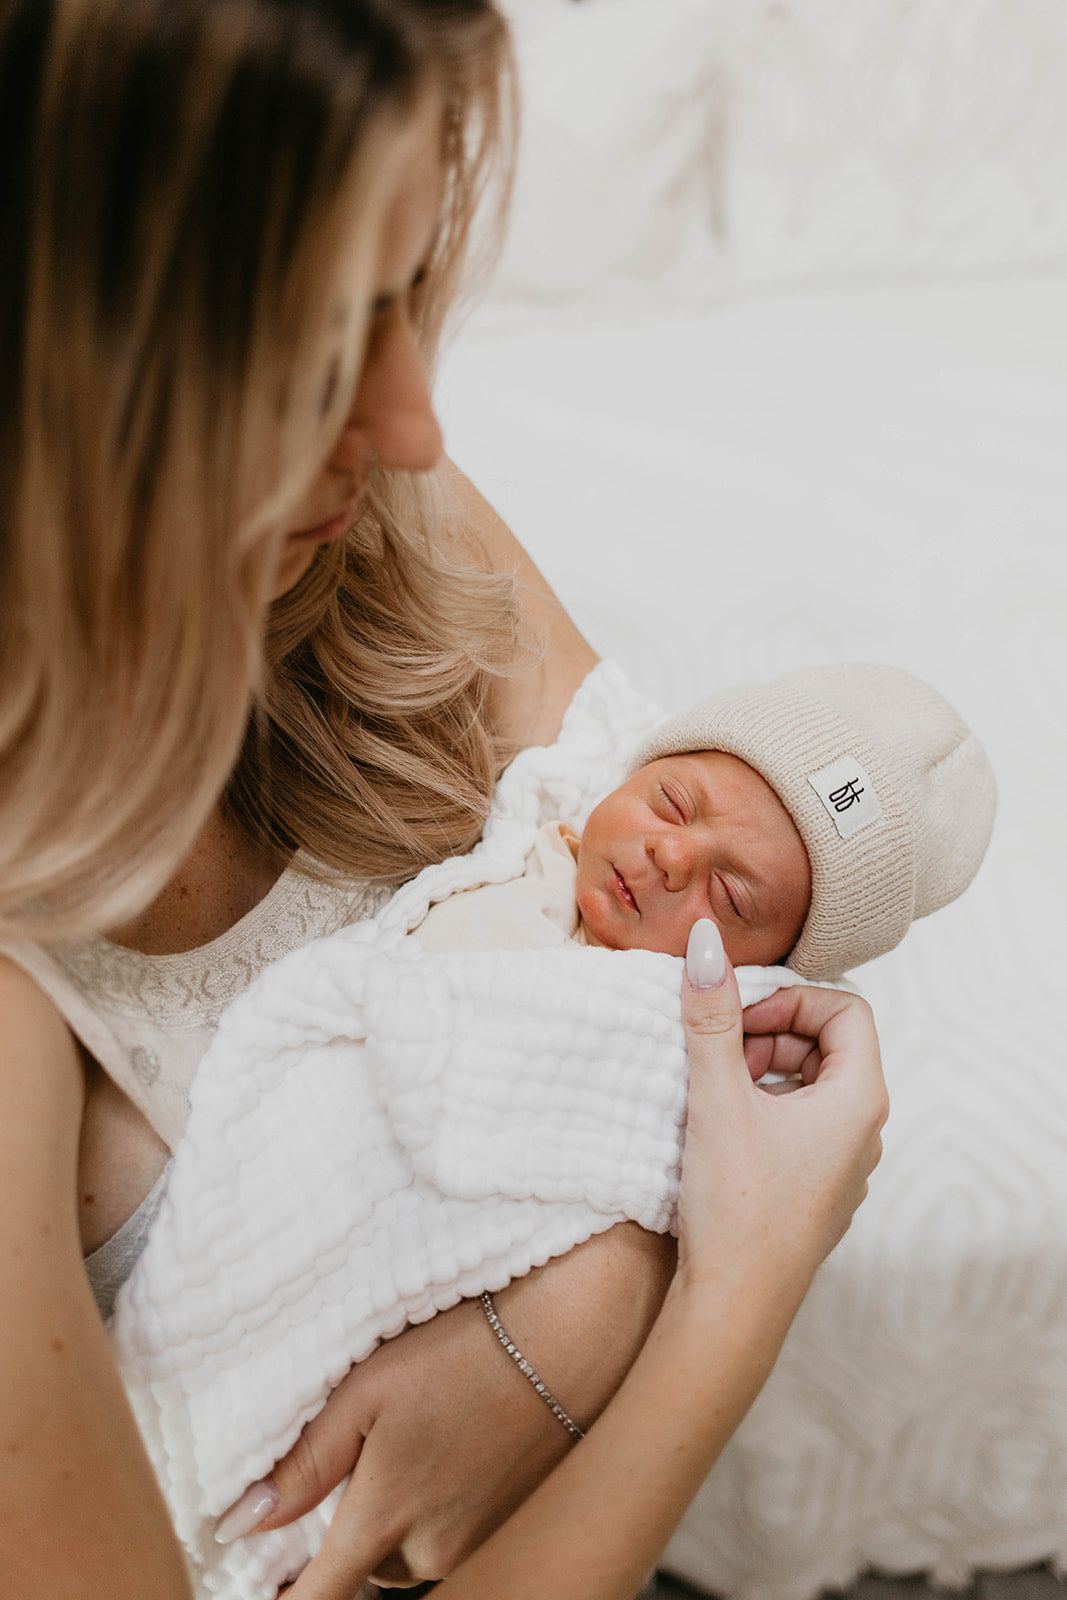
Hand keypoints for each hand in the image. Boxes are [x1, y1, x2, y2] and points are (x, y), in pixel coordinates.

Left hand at [222, 1226, 673, 1596]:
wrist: (570, 1337)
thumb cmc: (465, 1350)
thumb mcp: (367, 1390)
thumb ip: (303, 1463)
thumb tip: (242, 1523)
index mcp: (384, 1517)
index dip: (283, 1598)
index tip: (268, 1581)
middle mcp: (433, 1550)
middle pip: (369, 1571)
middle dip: (355, 1533)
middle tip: (362, 1462)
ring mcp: (480, 1544)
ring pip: (416, 1554)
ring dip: (403, 1521)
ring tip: (419, 1441)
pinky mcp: (515, 1528)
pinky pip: (459, 1538)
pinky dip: (447, 1506)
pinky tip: (458, 1445)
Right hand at [678, 920, 887, 1299]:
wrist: (734, 1308)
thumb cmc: (735, 1206)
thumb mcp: (717, 1098)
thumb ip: (711, 1017)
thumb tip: (705, 944)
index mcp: (859, 1099)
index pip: (844, 1008)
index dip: (788, 1001)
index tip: (737, 1019)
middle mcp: (863, 1130)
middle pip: (827, 1045)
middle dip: (769, 1035)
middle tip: (719, 1056)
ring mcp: (844, 1165)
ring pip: (811, 1086)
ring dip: (761, 1072)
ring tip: (713, 1093)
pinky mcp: (817, 1190)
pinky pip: (800, 1125)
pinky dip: (761, 1110)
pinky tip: (719, 1132)